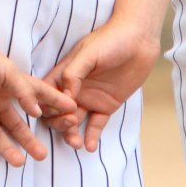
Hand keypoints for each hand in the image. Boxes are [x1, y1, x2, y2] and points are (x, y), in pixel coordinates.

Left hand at [0, 31, 75, 167]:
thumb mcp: (9, 72)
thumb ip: (25, 92)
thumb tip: (38, 115)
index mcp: (9, 88)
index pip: (36, 100)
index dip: (53, 106)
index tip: (72, 112)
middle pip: (15, 126)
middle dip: (29, 141)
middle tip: (43, 156)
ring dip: (7, 149)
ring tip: (20, 162)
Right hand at [47, 17, 159, 152]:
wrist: (139, 40)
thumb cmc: (111, 40)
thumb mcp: (89, 52)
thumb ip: (74, 72)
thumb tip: (65, 95)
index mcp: (64, 74)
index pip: (46, 94)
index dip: (46, 105)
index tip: (56, 111)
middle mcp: (74, 89)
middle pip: (57, 112)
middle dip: (59, 123)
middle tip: (71, 124)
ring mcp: (90, 99)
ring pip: (74, 122)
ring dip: (71, 134)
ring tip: (77, 143)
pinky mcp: (106, 106)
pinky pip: (96, 125)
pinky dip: (92, 137)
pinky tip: (90, 146)